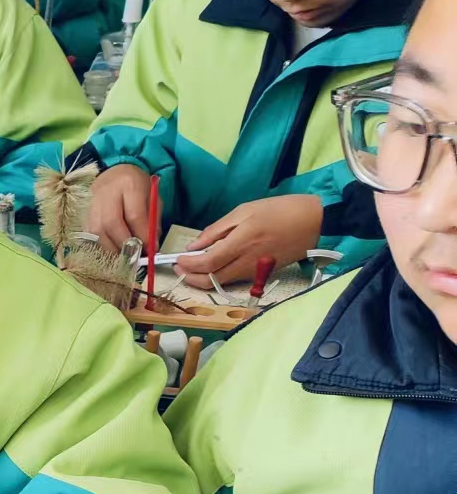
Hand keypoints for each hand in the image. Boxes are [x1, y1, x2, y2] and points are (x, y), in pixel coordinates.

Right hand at [85, 163, 154, 254]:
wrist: (113, 173)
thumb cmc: (136, 186)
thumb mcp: (152, 197)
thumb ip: (152, 221)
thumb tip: (152, 247)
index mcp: (129, 184)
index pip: (134, 215)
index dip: (142, 236)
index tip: (150, 250)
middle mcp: (106, 192)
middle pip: (111, 224)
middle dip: (125, 244)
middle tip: (135, 257)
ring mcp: (91, 203)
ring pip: (98, 231)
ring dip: (112, 248)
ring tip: (124, 256)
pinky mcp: (83, 213)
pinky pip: (89, 234)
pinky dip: (101, 245)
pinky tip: (112, 249)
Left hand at [176, 195, 323, 290]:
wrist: (314, 221)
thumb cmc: (280, 210)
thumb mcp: (245, 211)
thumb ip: (217, 230)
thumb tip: (195, 246)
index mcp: (242, 242)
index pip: (207, 263)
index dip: (189, 265)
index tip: (177, 259)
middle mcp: (247, 262)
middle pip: (212, 280)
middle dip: (191, 277)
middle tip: (180, 267)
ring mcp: (255, 271)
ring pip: (222, 283)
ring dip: (203, 278)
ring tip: (192, 266)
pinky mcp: (261, 274)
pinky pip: (234, 279)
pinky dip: (219, 275)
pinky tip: (213, 265)